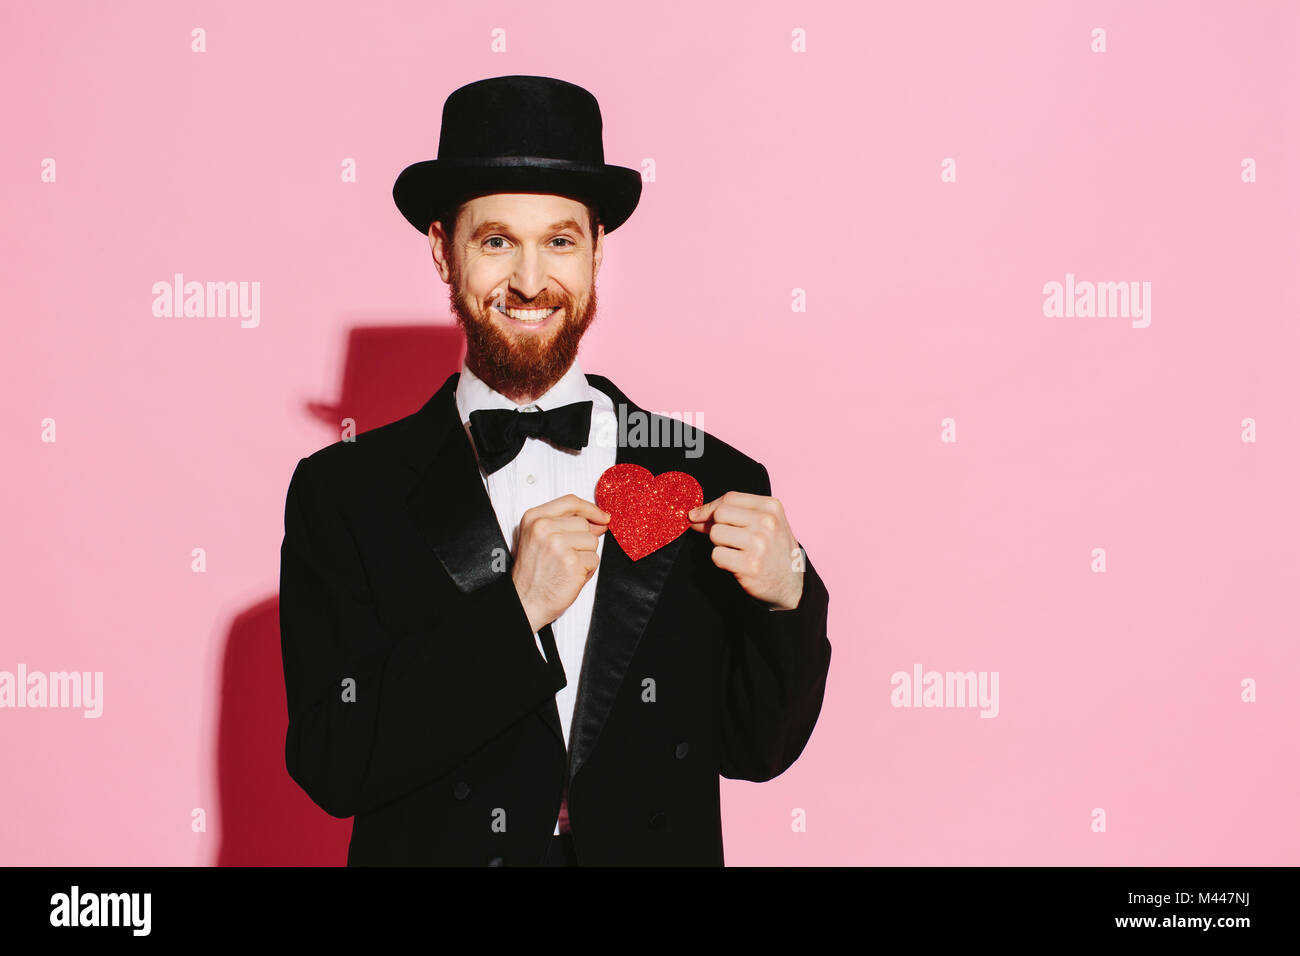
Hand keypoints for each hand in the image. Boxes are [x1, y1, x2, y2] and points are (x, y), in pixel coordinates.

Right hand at [511, 494, 609, 631]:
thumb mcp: (538, 538)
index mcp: (534, 518)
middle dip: (583, 540)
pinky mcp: (572, 562)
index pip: (571, 501)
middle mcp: (544, 528)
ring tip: (566, 566)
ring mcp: (558, 544)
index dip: (590, 508)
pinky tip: (571, 575)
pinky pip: (594, 560)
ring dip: (585, 556)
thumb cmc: (532, 574)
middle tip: (566, 556)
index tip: (601, 516)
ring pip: (592, 541)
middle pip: (584, 523)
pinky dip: (587, 570)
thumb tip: (598, 520)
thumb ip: (565, 524)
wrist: (525, 601)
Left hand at [687, 491, 803, 609]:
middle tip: (724, 539)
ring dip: (720, 545)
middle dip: (715, 527)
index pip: (729, 498)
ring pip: (716, 534)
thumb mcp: (765, 523)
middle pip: (720, 514)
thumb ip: (734, 514)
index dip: (709, 508)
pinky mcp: (750, 565)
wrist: (792, 584)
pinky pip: (717, 555)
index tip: (698, 516)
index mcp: (771, 507)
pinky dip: (722, 561)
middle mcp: (767, 522)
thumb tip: (694, 515)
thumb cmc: (773, 550)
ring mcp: (759, 544)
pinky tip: (737, 564)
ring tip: (737, 552)